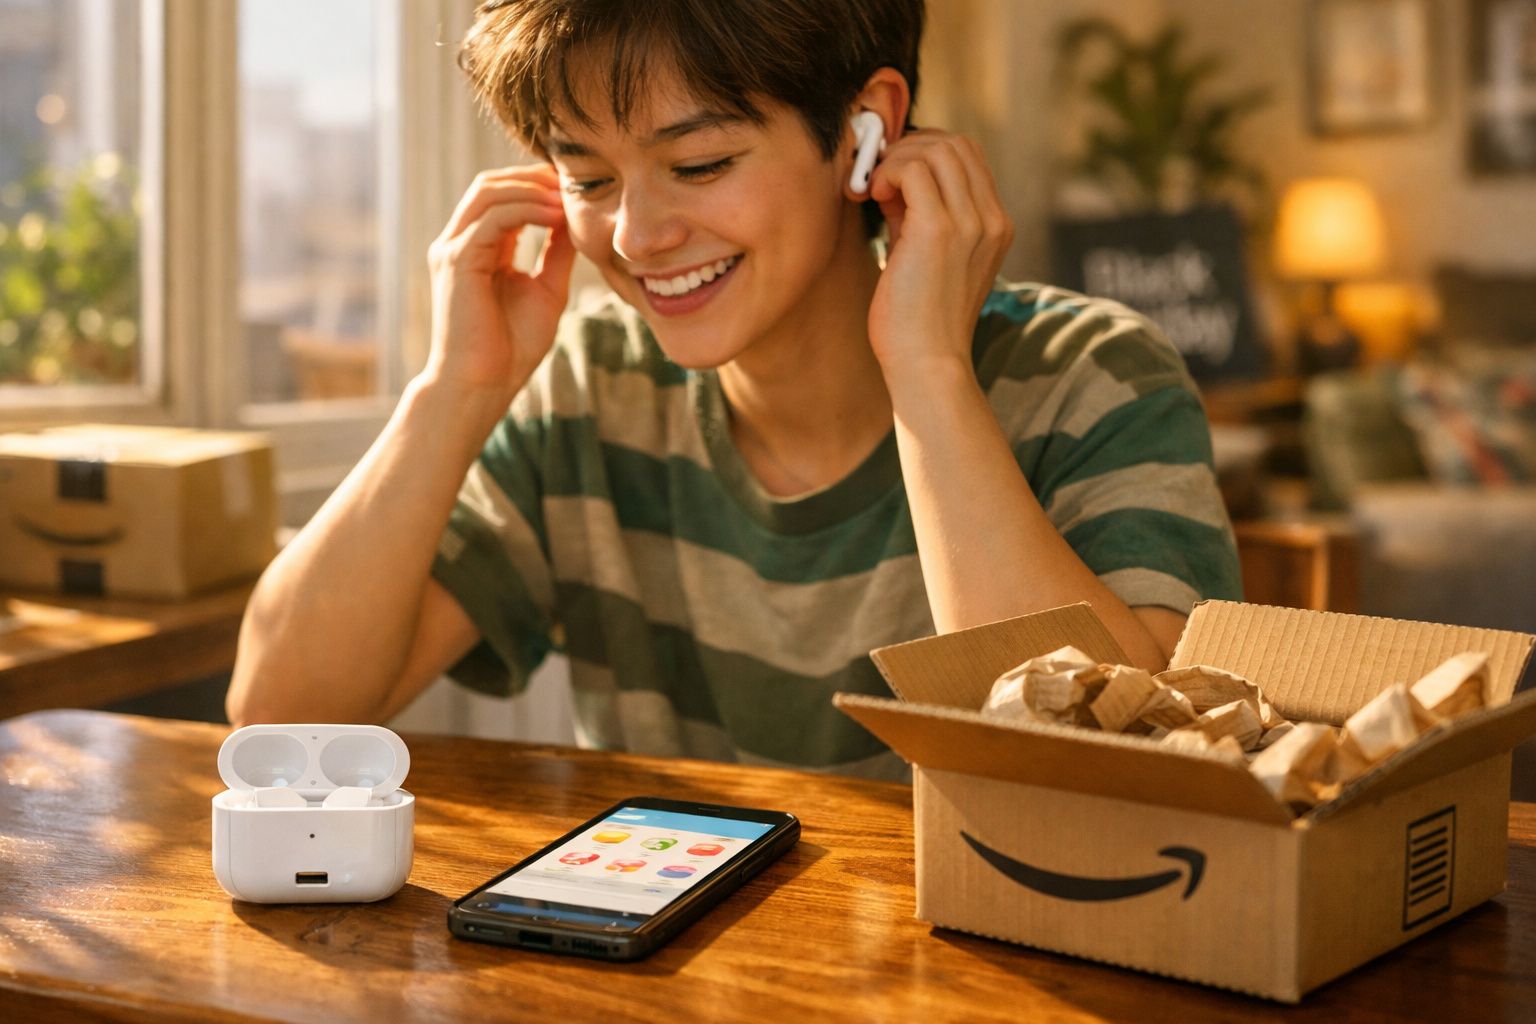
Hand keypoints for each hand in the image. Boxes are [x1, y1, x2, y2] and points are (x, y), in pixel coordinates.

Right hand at [423, 164, 577, 409]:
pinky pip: (492, 219)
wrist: (482, 385)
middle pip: (491, 184)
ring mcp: (454, 249)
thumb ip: (557, 253)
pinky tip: (555, 216)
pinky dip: (526, 210)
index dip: (537, 185)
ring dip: (531, 189)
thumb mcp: (546, 290)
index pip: (502, 197)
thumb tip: (577, 221)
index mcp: (479, 248)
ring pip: (488, 192)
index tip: (575, 188)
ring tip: (567, 197)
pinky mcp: (457, 261)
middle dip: (533, 177)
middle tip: (573, 181)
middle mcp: (461, 243)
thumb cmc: (511, 348)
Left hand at [865, 131, 1012, 381]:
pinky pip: (914, 169)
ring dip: (896, 159)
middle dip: (910, 148)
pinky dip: (887, 172)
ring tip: (873, 189)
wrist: (927, 364)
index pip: (969, 156)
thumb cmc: (919, 320)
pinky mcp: (939, 230)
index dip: (926, 151)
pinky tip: (871, 195)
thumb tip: (892, 178)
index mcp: (996, 226)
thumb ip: (917, 214)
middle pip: (956, 144)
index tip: (893, 174)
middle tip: (877, 175)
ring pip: (937, 149)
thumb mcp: (926, 256)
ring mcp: (970, 223)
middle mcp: (991, 219)